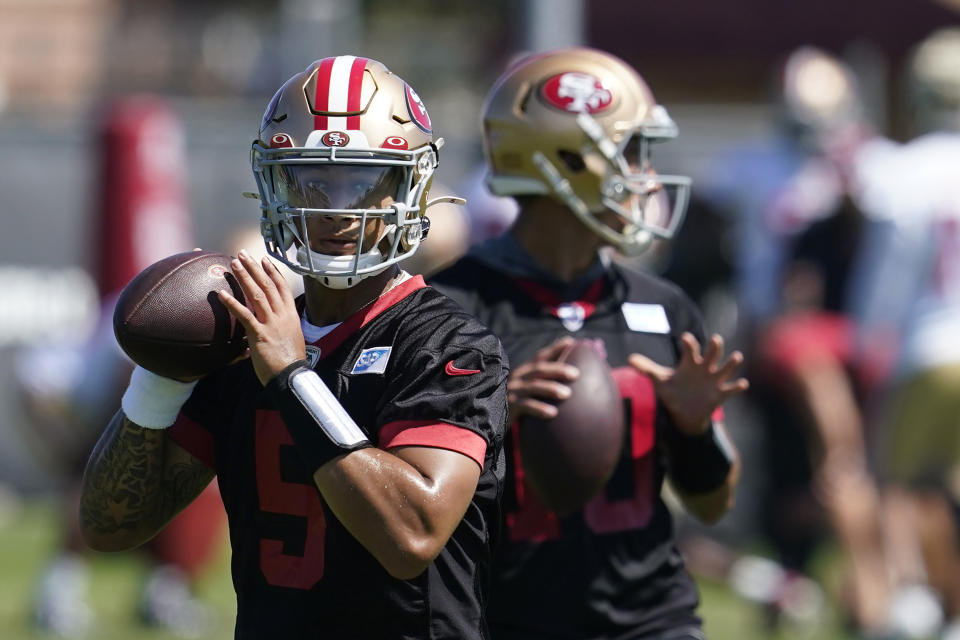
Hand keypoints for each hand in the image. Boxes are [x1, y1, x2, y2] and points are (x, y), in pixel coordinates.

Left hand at [217, 250, 305, 385]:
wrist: (291, 376)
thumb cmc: (290, 361)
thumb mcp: (291, 339)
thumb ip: (281, 328)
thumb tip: (271, 326)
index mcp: (290, 315)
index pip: (282, 288)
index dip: (273, 272)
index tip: (264, 260)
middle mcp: (282, 315)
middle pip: (268, 286)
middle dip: (255, 268)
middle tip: (243, 254)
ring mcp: (271, 324)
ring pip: (257, 294)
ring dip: (245, 277)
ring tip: (234, 264)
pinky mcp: (259, 334)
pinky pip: (244, 315)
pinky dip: (232, 303)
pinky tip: (221, 294)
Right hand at [507, 336, 579, 423]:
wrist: (496, 422)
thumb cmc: (520, 406)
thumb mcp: (530, 391)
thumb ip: (544, 384)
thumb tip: (572, 381)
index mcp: (524, 372)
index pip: (540, 357)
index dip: (554, 349)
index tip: (570, 342)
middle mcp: (517, 378)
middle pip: (539, 369)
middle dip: (558, 370)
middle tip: (576, 374)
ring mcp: (512, 392)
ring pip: (533, 386)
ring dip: (550, 389)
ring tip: (567, 394)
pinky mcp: (509, 407)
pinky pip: (526, 406)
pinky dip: (539, 408)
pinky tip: (553, 413)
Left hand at [628, 332, 747, 434]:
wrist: (684, 413)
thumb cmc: (673, 391)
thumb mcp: (660, 380)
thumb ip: (646, 369)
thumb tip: (629, 359)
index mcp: (690, 363)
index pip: (691, 349)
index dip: (689, 343)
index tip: (685, 337)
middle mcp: (705, 369)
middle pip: (713, 354)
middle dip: (715, 347)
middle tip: (716, 339)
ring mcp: (714, 381)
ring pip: (726, 369)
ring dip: (732, 363)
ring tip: (736, 357)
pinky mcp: (720, 395)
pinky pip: (731, 390)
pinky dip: (737, 387)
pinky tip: (742, 384)